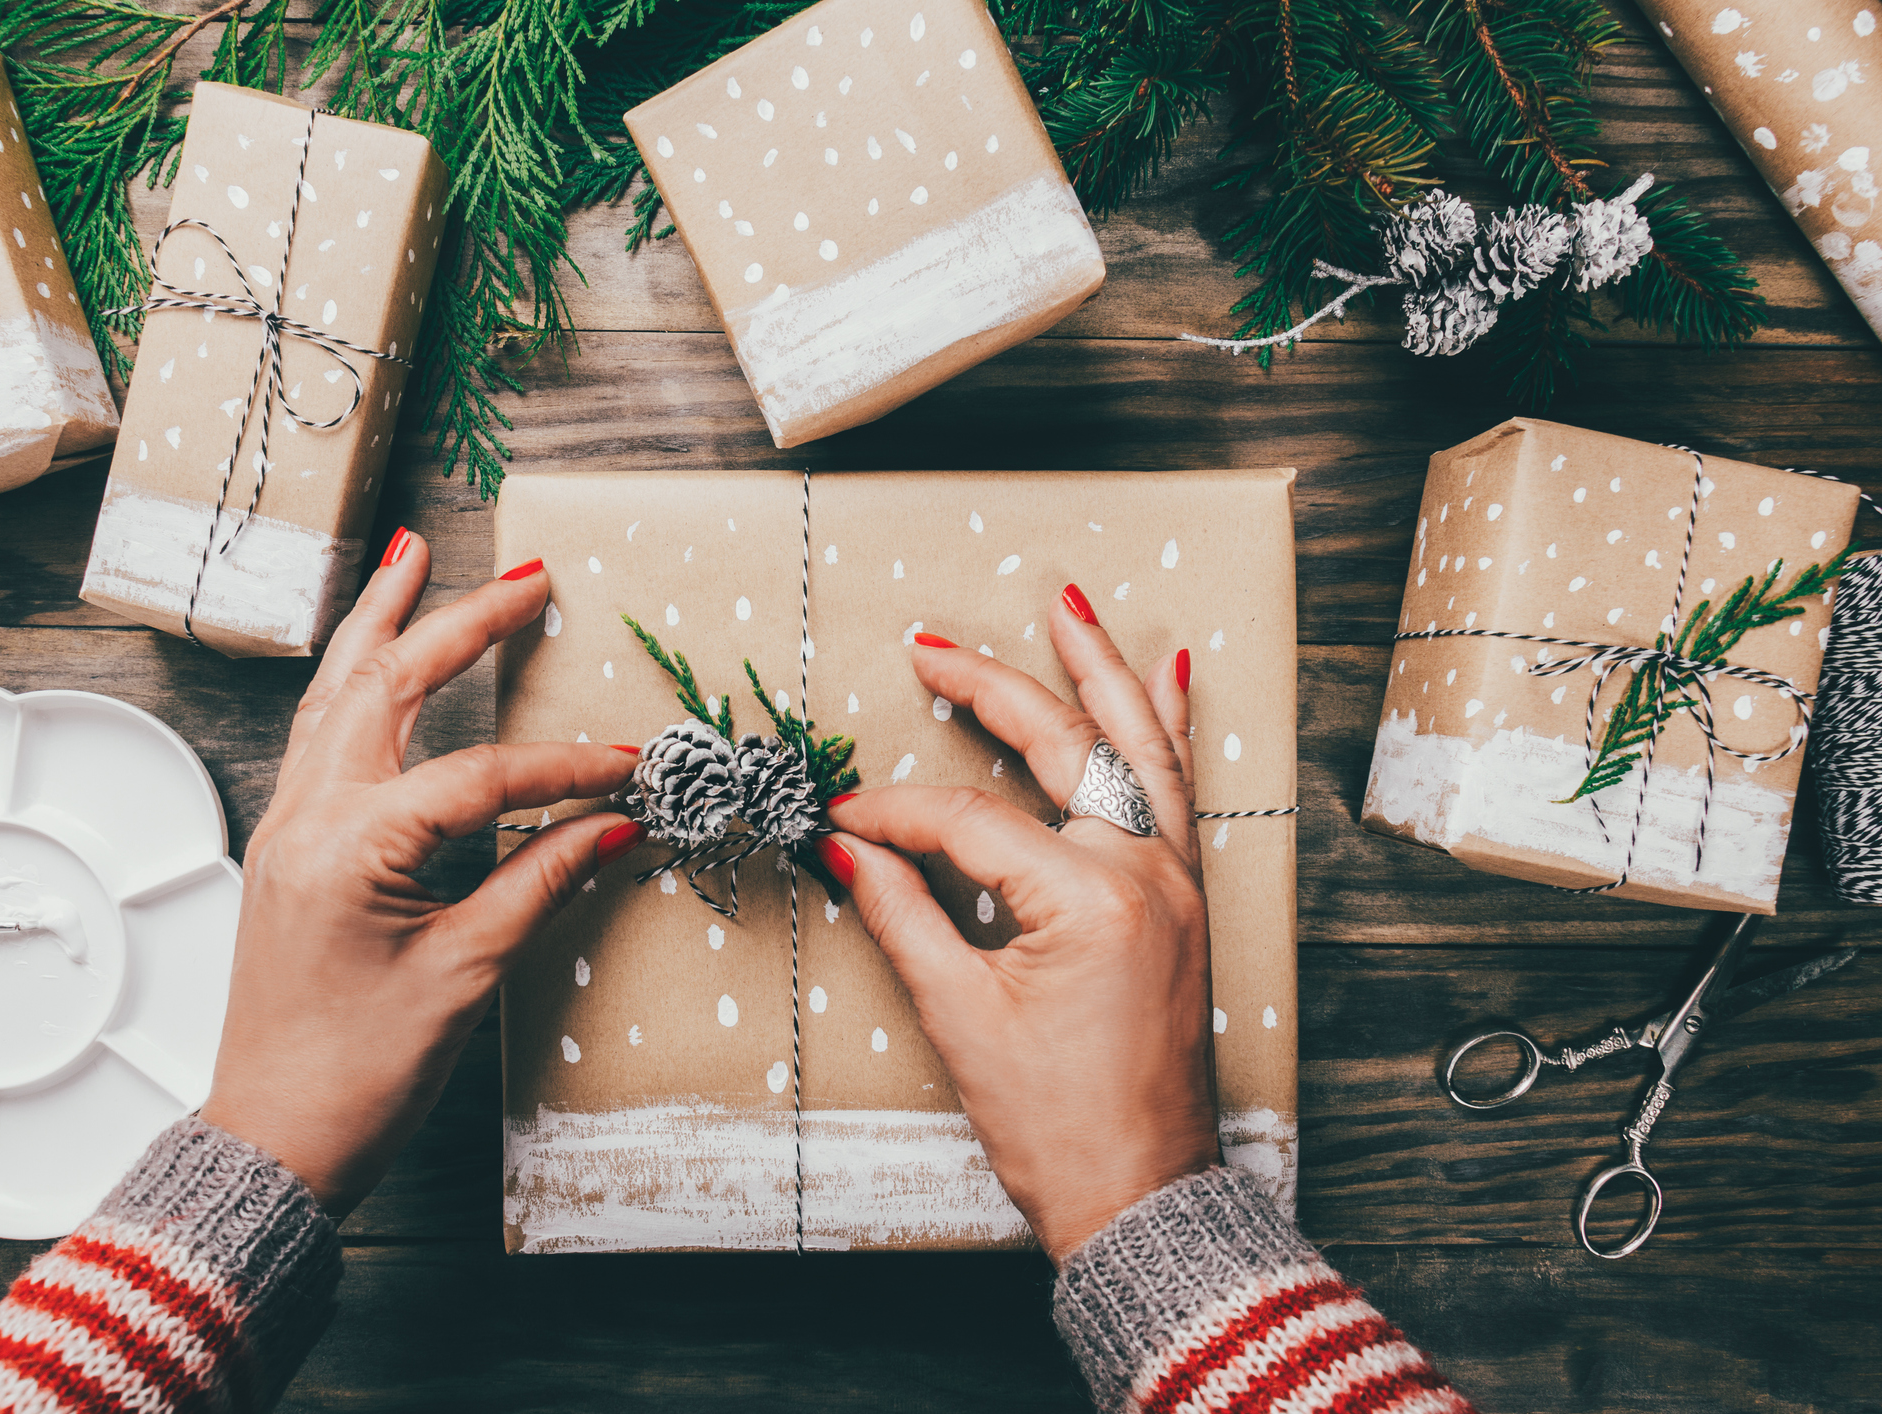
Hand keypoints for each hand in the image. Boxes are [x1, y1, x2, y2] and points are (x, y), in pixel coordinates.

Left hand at [199, 539, 641, 1214]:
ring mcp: (286, 825)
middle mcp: (305, 815)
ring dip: (381, 623)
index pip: (480, 777)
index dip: (566, 768)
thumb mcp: (465, 976)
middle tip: (526, 575)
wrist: (272, 1139)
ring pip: (335, 693)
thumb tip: (616, 825)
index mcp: (349, 845)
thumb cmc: (358, 1073)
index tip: (632, 766)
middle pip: (387, 685)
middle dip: (457, 620)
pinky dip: (353, 679)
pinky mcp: (287, 846)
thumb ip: (541, 884)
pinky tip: (373, 658)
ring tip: (409, 557)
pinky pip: (319, 733)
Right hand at [819, 587, 1216, 1261]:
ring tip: (1070, 605)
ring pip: (1140, 746)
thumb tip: (845, 847)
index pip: (969, 822)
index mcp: (1090, 899)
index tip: (839, 818)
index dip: (893, 813)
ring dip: (1103, 671)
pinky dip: (1166, 729)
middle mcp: (1147, 872)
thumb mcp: (961, 1016)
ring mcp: (1177, 881)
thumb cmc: (1057, 1125)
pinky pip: (1177, 789)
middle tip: (931, 644)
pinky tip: (1170, 676)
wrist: (1143, 1196)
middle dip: (991, 687)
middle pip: (1063, 747)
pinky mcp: (1185, 900)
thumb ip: (902, 913)